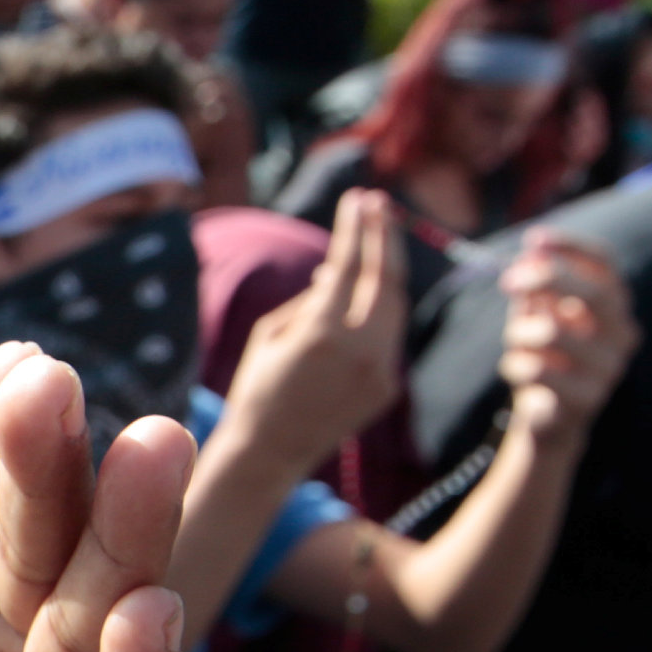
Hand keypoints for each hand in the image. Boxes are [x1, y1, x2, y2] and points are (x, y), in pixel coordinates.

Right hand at [225, 187, 406, 477]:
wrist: (269, 453)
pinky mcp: (388, 387)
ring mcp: (380, 371)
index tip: (357, 198)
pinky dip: (379, 312)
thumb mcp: (270, 334)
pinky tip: (366, 298)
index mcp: (322, 334)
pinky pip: (389, 337)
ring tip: (377, 244)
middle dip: (384, 236)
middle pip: (386, 278)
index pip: (346, 265)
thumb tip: (335, 271)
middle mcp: (359, 350)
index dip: (354, 228)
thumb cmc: (256, 388)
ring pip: (395, 306)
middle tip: (380, 204)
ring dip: (386, 272)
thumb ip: (309, 299)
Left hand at [494, 229, 635, 446]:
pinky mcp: (588, 398)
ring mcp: (610, 367)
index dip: (572, 247)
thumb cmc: (543, 354)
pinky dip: (515, 365)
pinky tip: (520, 372)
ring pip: (553, 332)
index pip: (605, 264)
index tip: (535, 238)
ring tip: (517, 345)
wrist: (548, 417)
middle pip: (592, 292)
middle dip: (545, 279)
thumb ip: (534, 283)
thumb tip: (532, 250)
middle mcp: (623, 332)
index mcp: (614, 305)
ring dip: (519, 334)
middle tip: (508, 281)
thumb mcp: (535, 313)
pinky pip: (538, 369)